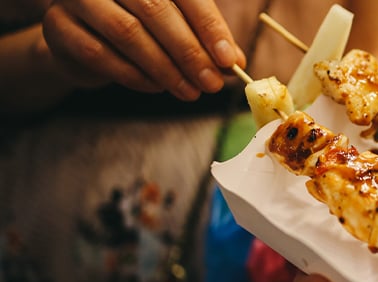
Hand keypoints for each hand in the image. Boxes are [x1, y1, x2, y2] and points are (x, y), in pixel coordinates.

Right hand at [42, 0, 245, 100]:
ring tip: (189, 91)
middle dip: (189, 52)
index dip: (210, 28)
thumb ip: (205, 40)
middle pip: (156, 10)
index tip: (230, 61)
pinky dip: (135, 75)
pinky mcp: (59, 26)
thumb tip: (234, 64)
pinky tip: (157, 87)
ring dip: (165, 68)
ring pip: (128, 33)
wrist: (86, 38)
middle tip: (212, 83)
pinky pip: (100, 54)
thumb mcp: (179, 28)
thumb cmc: (142, 27)